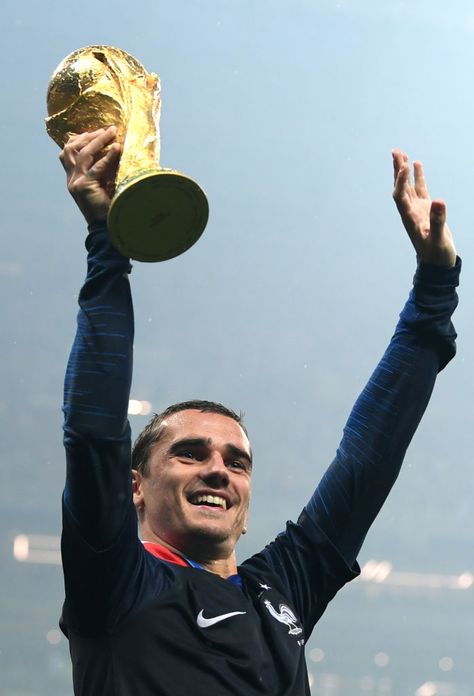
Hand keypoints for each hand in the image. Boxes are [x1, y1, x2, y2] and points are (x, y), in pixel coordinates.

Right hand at [59, 126, 121, 223]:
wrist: (107, 230)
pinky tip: (118, 148)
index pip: (68, 151)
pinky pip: (96, 168)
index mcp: (73, 178)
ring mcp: (76, 183)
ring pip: (82, 154)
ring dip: (98, 141)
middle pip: (71, 148)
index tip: (97, 131)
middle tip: (108, 129)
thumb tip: (116, 149)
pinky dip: (108, 156)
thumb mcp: (104, 185)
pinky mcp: (84, 188)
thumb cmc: (109, 208)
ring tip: (112, 133)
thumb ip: (104, 170)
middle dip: (90, 136)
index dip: (80, 138)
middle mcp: (71, 180)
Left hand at [392, 149, 455, 267]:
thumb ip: (438, 220)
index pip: (401, 197)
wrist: (438, 264)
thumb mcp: (438, 239)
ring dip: (403, 171)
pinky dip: (417, 177)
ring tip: (401, 154)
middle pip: (400, 188)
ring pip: (408, 187)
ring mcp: (417, 210)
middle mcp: (410, 212)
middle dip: (397, 171)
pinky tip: (416, 164)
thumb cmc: (437, 254)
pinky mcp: (425, 210)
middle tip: (395, 152)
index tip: (404, 166)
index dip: (401, 182)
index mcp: (410, 219)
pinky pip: (419, 190)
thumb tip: (438, 200)